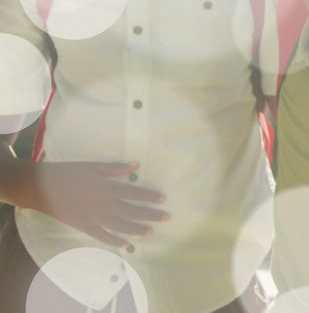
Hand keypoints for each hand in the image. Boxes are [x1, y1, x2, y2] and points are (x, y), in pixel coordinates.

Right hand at [23, 161, 168, 248]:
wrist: (41, 187)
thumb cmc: (68, 173)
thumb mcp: (93, 166)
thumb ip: (115, 168)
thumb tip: (136, 165)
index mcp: (107, 188)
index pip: (134, 193)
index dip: (149, 196)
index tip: (163, 200)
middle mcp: (104, 204)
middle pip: (132, 211)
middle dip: (150, 214)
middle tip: (167, 218)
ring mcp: (94, 217)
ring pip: (120, 225)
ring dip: (137, 229)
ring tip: (151, 232)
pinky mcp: (83, 226)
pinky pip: (102, 236)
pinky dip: (114, 241)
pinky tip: (126, 245)